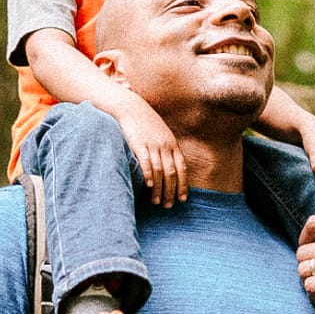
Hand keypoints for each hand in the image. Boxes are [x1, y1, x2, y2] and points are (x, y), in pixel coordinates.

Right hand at [115, 90, 188, 206]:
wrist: (131, 107)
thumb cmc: (146, 123)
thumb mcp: (162, 135)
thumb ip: (167, 150)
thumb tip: (170, 169)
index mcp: (172, 145)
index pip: (182, 168)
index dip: (183, 185)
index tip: (182, 199)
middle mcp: (165, 146)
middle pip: (171, 173)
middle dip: (171, 191)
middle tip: (168, 206)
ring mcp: (152, 145)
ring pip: (159, 171)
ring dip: (159, 189)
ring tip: (156, 202)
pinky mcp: (139, 144)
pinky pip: (145, 162)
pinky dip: (148, 175)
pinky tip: (148, 186)